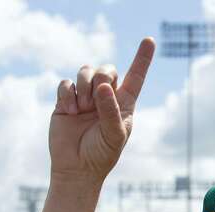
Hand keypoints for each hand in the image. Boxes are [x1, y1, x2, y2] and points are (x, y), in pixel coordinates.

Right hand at [49, 38, 155, 184]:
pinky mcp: (66, 101)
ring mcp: (85, 98)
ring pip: (85, 71)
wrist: (76, 168)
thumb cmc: (102, 154)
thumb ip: (111, 111)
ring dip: (84, 87)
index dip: (142, 58)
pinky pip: (66, 84)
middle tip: (94, 98)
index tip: (149, 41)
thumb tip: (103, 86)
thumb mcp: (114, 135)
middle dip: (101, 76)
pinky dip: (67, 95)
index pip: (136, 77)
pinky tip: (70, 111)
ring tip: (82, 109)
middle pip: (107, 69)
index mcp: (124, 104)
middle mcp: (106, 97)